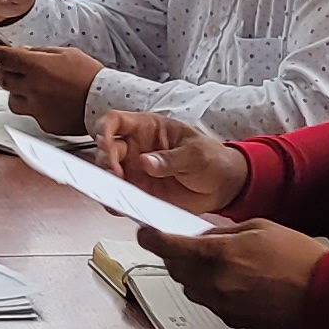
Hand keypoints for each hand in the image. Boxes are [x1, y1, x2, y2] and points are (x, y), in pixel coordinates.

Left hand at [0, 39, 100, 136]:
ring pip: (11, 99)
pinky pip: (30, 113)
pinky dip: (34, 106)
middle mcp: (32, 88)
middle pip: (2, 79)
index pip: (2, 57)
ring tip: (32, 88)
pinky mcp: (43, 122)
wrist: (106, 101)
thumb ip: (41, 52)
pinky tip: (48, 101)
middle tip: (10, 68)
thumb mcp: (66, 53)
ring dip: (16, 91)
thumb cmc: (90, 76)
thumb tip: (23, 51)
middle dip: (2, 71)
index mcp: (37, 66)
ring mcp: (36, 107)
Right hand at [90, 111, 251, 212]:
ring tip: (114, 193)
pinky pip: (120, 198)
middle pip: (106, 150)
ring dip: (106, 184)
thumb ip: (172, 159)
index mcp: (148, 128)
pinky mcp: (139, 193)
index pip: (116, 121)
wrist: (223, 186)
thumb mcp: (196, 154)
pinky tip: (120, 206)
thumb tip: (145, 162)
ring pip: (107, 175)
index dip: (104, 129)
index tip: (105, 143)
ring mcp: (135, 172)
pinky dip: (116, 203)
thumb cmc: (212, 159)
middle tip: (115, 175)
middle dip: (105, 161)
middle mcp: (136, 149)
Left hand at [150, 219, 328, 328]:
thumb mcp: (259, 227)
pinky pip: (208, 302)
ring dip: (192, 274)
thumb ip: (222, 233)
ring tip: (216, 263)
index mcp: (219, 255)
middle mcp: (214, 283)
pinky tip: (232, 280)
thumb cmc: (299, 258)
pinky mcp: (230, 320)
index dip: (151, 240)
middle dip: (175, 255)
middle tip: (186, 244)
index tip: (145, 234)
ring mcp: (221, 304)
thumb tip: (199, 237)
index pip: (168, 248)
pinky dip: (210, 289)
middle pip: (175, 269)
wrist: (325, 294)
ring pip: (189, 287)